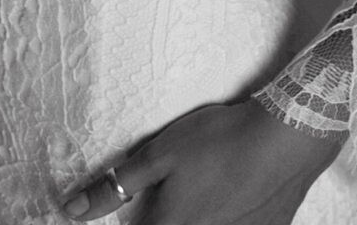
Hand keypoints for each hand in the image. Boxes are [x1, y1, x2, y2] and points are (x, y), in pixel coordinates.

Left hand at [63, 98, 344, 224]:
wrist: (286, 139)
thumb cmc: (219, 142)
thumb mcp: (159, 154)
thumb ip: (116, 186)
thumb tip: (70, 210)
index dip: (135, 219)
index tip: (145, 205)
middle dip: (163, 214)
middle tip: (186, 183)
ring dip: (200, 214)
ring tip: (210, 182)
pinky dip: (229, 215)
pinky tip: (234, 192)